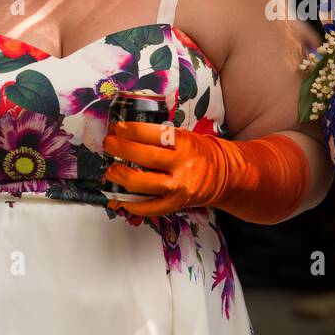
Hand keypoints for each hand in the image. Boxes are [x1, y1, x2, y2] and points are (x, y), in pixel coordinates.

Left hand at [103, 121, 310, 223]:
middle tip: (109, 143)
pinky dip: (133, 204)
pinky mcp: (176, 204)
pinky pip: (150, 208)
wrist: (225, 175)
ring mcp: (179, 187)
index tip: (118, 127)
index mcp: (185, 143)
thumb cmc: (199, 153)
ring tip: (111, 170)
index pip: (154, 134)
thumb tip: (127, 134)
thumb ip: (161, 137)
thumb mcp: (186, 137)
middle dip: (121, 149)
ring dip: (121, 176)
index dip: (132, 130)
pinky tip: (122, 198)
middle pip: (144, 157)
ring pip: (142, 184)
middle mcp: (182, 165)